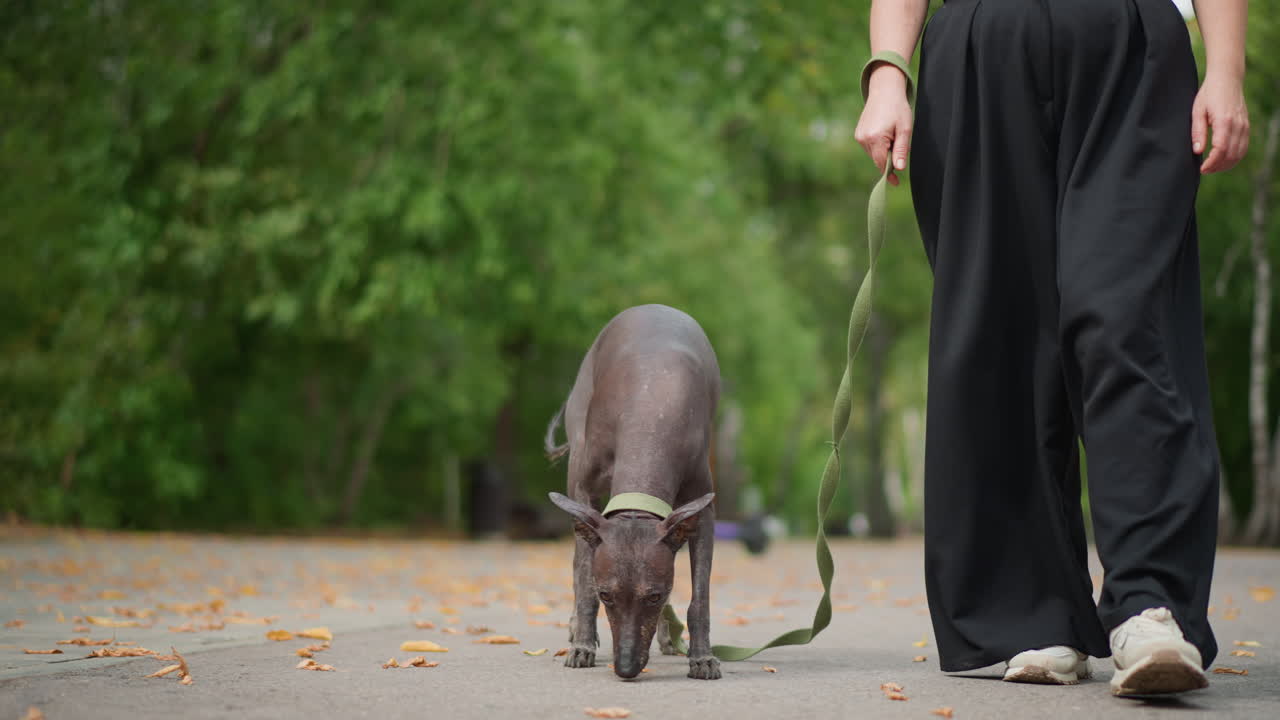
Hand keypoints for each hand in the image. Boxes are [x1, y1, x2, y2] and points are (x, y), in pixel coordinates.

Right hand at [855, 64, 912, 185]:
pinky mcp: (858, 134)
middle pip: (878, 159)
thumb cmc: (898, 108)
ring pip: (874, 154)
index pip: (881, 163)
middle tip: (900, 142)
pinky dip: (879, 145)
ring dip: (884, 151)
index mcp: (875, 138)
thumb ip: (901, 150)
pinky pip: (870, 147)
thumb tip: (899, 168)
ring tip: (892, 134)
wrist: (884, 90)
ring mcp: (859, 136)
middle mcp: (864, 139)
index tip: (896, 182)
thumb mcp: (904, 129)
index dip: (890, 173)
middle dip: (889, 158)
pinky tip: (885, 132)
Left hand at [1191, 71, 1249, 173]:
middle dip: (1218, 166)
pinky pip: (1244, 147)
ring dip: (1227, 164)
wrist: (1227, 79)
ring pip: (1240, 153)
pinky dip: (1235, 157)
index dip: (1212, 162)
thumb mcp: (1197, 111)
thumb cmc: (1209, 94)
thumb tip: (1197, 150)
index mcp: (1224, 121)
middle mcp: (1238, 125)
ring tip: (1212, 167)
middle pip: (1231, 154)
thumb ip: (1198, 131)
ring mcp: (1244, 126)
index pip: (1221, 149)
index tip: (1202, 168)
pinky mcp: (1246, 126)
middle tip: (1205, 170)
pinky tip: (1224, 160)